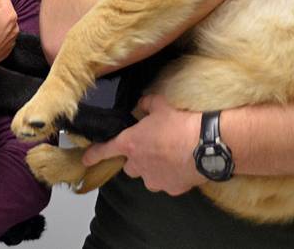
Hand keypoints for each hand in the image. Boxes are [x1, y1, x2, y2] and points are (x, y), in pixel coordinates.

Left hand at [82, 95, 204, 195]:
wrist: (207, 145)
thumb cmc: (180, 123)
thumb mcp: (161, 105)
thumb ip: (146, 105)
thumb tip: (141, 105)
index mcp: (131, 144)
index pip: (105, 151)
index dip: (94, 155)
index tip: (86, 159)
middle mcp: (139, 165)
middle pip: (130, 167)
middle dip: (137, 159)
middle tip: (151, 148)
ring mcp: (155, 180)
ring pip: (148, 176)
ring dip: (154, 168)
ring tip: (170, 156)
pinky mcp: (172, 188)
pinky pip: (167, 182)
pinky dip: (171, 176)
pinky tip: (182, 164)